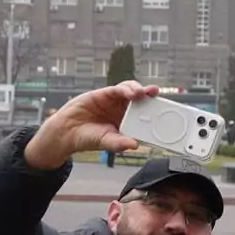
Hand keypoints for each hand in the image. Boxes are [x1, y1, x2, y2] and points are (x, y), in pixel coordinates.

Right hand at [25, 83, 157, 168]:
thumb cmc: (88, 138)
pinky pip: (118, 89)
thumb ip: (119, 143)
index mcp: (128, 122)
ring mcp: (115, 101)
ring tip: (144, 93)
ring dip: (140, 90)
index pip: (146, 115)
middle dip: (151, 97)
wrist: (66, 132)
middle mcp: (124, 110)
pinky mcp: (104, 94)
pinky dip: (126, 89)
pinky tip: (130, 93)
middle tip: (159, 95)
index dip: (156, 111)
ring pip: (132, 91)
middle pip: (142, 100)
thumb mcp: (106, 143)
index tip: (167, 111)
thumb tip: (134, 145)